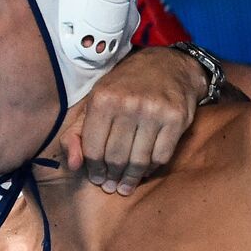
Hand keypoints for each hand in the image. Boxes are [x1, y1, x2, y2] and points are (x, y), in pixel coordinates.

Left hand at [61, 47, 205, 195]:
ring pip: (139, 161)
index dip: (94, 169)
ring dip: (131, 178)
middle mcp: (128, 104)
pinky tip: (145, 170)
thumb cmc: (124, 88)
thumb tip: (73, 166)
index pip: (93, 149)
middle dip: (112, 177)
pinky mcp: (176, 118)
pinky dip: (152, 168)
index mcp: (103, 100)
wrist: (168, 65)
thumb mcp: (94, 102)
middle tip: (112, 186)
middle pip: (116, 158)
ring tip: (126, 185)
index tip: (97, 178)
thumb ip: (76, 134)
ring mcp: (154, 111)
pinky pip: (161, 156)